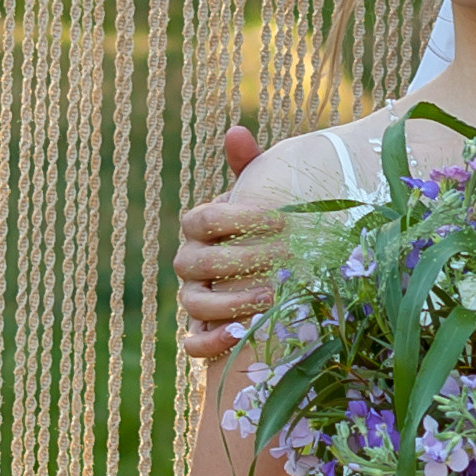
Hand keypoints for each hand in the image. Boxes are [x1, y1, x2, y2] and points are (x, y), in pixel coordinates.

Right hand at [176, 125, 278, 359]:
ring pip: (194, 303)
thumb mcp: (265, 198)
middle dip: (240, 262)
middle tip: (285, 260)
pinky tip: (238, 336)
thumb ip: (251, 168)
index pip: (201, 220)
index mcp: (200, 229)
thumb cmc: (270, 229)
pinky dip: (209, 341)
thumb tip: (234, 132)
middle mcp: (190, 263)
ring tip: (271, 297)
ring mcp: (195, 299)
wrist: (277, 274)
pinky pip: (193, 343)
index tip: (280, 221)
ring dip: (229, 302)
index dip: (236, 218)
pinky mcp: (204, 333)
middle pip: (197, 263)